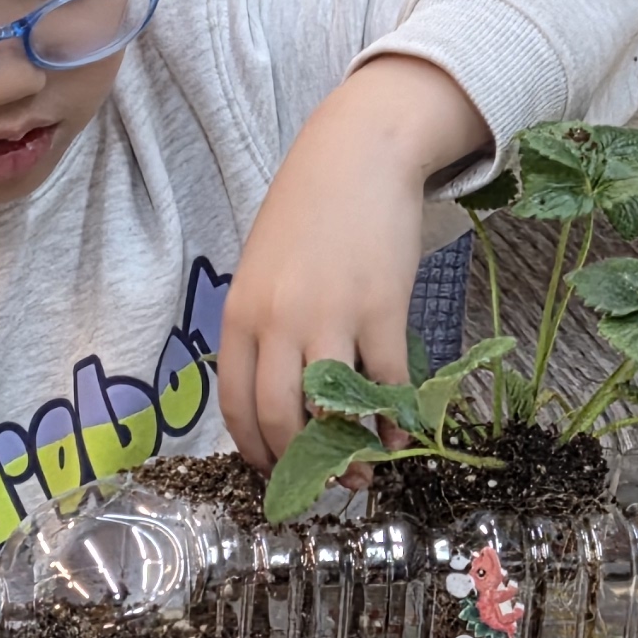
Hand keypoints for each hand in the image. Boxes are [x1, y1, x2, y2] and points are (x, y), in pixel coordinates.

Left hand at [223, 55, 489, 459]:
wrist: (359, 154)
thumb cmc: (308, 211)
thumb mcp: (263, 269)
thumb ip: (263, 327)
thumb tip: (281, 394)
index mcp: (241, 314)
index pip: (236, 405)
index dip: (254, 451)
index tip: (273, 473)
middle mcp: (278, 321)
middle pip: (279, 419)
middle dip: (299, 465)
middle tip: (319, 483)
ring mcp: (331, 316)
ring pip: (329, 410)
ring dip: (348, 455)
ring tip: (363, 472)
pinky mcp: (382, 310)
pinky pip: (387, 385)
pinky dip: (395, 421)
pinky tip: (401, 436)